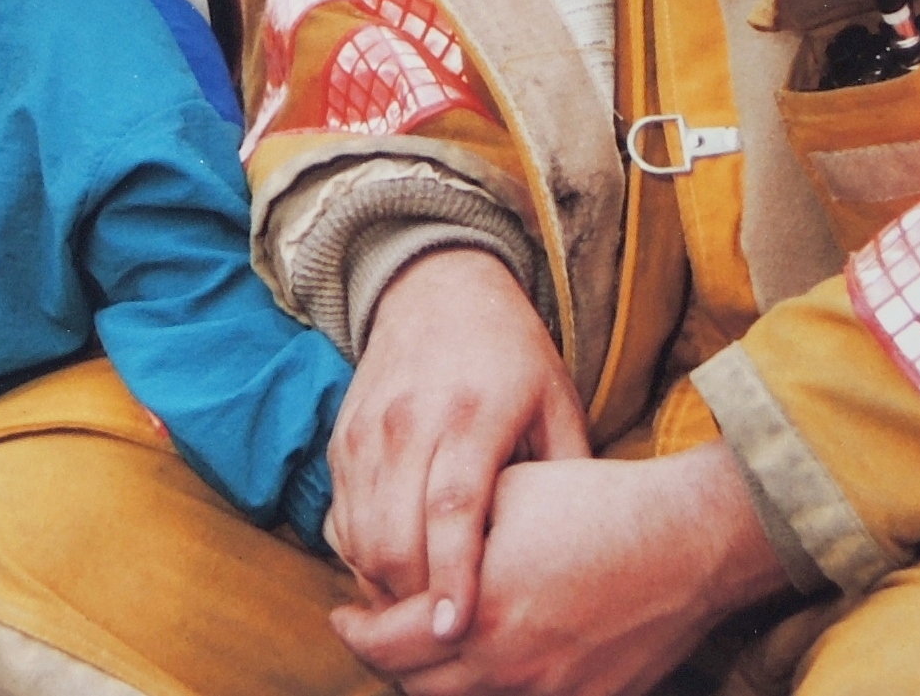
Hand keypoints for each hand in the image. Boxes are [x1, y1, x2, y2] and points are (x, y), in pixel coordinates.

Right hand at [324, 247, 588, 638]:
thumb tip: (578, 554)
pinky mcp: (342, 438)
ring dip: (384, 583)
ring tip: (422, 607)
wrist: (438, 288)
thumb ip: (565, 477)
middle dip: (414, 596)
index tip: (458, 628)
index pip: (453, 507)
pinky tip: (396, 568)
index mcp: (474, 413)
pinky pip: (340, 517)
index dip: (452, 575)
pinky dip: (361, 554)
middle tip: (447, 630)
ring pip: (360, 534)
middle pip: (395, 535)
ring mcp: (368, 430)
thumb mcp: (557, 402)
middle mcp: (411, 422)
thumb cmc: (512, 355)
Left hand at [332, 443, 788, 695]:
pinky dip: (484, 691)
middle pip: (412, 685)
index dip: (353, 629)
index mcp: (475, 609)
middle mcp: (504, 665)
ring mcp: (546, 692)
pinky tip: (483, 664)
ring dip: (430, 681)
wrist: (684, 543)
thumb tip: (398, 547)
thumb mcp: (503, 495)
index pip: (381, 642)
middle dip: (386, 659)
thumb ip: (444, 532)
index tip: (344, 614)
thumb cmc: (592, 504)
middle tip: (375, 633)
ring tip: (424, 650)